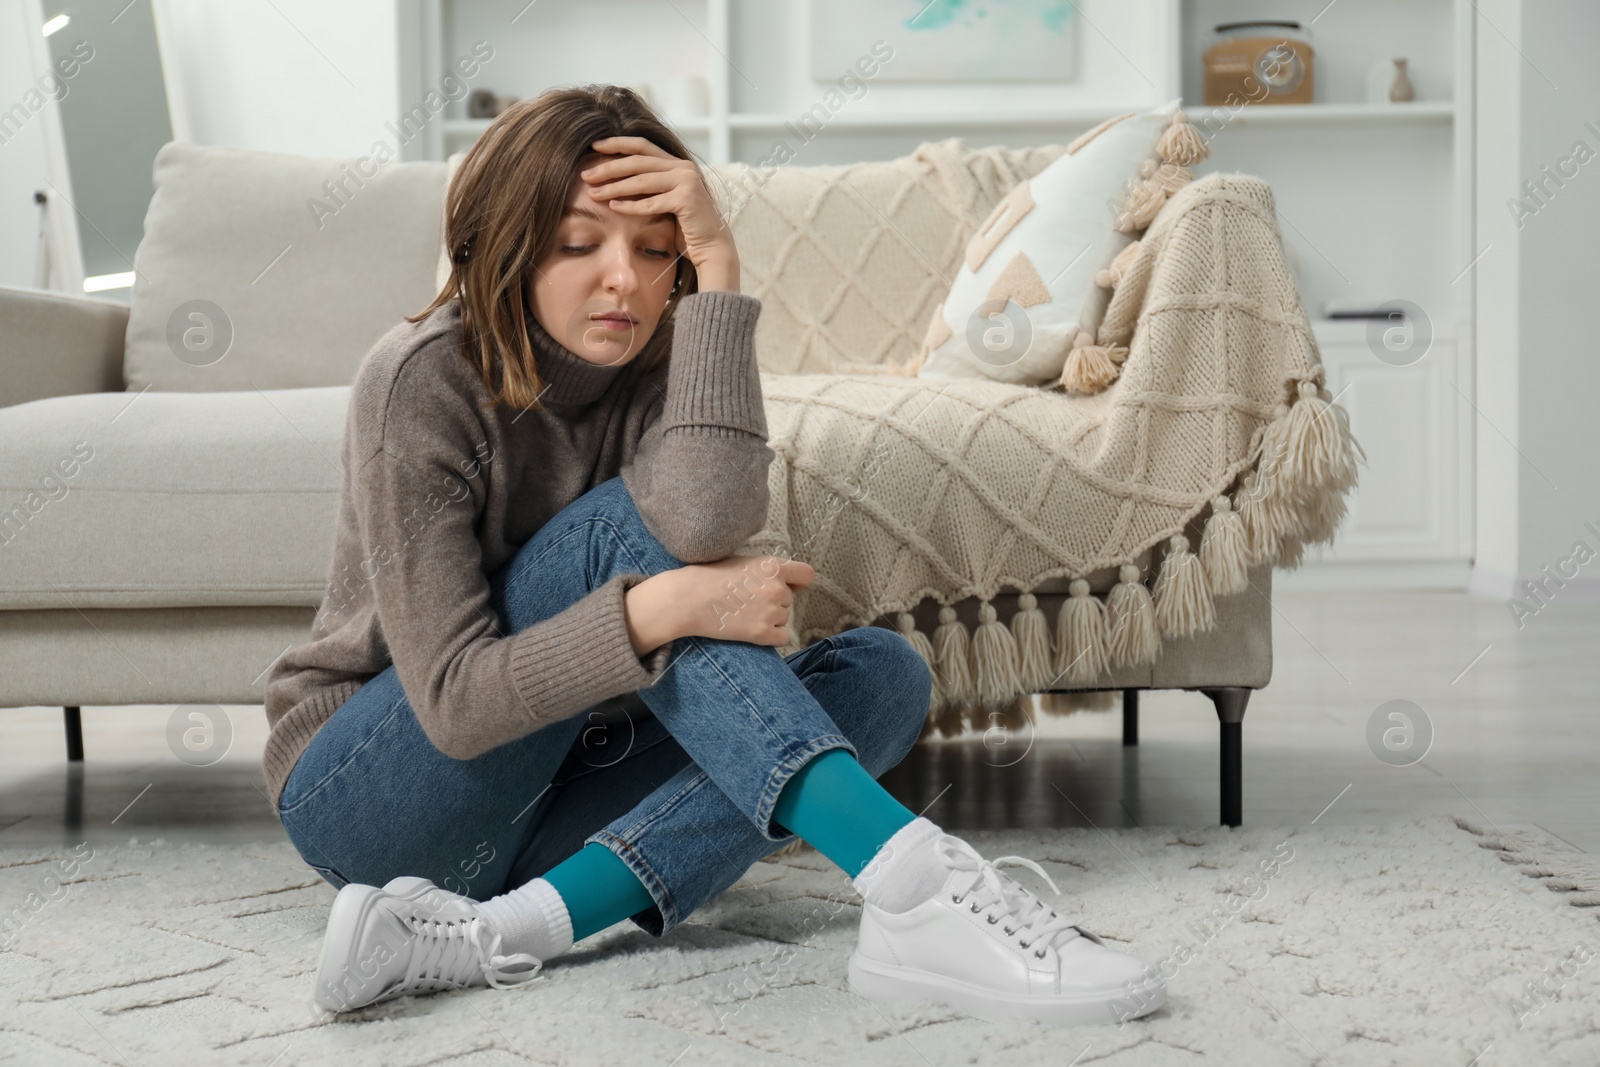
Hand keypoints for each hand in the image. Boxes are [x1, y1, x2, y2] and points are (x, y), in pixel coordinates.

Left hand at [580, 135, 739, 288]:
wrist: (712, 248)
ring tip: (593, 192)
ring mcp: (687, 182)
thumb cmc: (686, 228)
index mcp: (678, 164)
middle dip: (609, 168)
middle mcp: (684, 168)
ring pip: (641, 180)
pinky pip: (651, 202)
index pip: (643, 146)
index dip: (617, 144)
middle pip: (638, 161)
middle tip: (586, 176)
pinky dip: (630, 206)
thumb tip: (615, 179)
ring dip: (614, 187)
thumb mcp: (665, 200)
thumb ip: (649, 186)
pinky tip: (612, 207)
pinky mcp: (687, 200)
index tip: (594, 147)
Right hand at [644, 554, 814, 648]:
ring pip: (784, 619)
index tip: (789, 586)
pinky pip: (783, 638)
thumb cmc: (709, 576)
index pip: (807, 575)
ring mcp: (771, 612)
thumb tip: (786, 583)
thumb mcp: (743, 561)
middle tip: (748, 601)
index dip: (797, 582)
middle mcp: (777, 589)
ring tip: (744, 614)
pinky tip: (753, 630)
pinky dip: (772, 636)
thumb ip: (766, 570)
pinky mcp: (762, 634)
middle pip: (789, 600)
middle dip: (774, 601)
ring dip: (770, 619)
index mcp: (773, 566)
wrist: (686, 600)